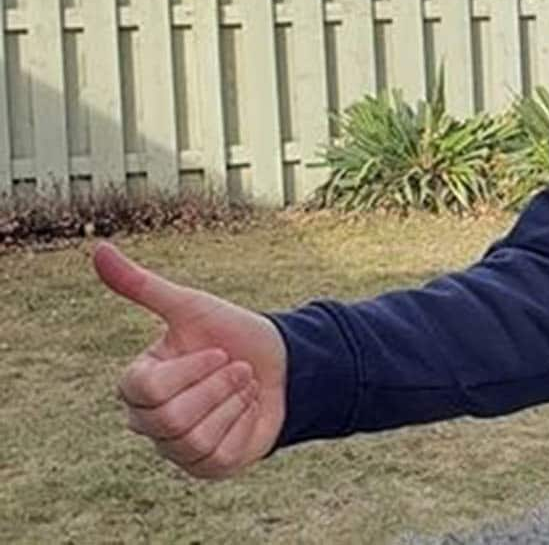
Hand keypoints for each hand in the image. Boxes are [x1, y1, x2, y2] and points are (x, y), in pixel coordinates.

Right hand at [93, 241, 287, 477]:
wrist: (283, 364)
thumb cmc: (231, 334)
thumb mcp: (190, 306)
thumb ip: (142, 285)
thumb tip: (98, 248)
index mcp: (138, 385)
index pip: (144, 389)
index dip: (191, 369)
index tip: (218, 350)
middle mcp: (149, 421)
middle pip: (170, 417)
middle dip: (217, 386)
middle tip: (237, 368)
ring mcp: (175, 448)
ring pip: (192, 438)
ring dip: (232, 404)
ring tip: (244, 386)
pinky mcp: (205, 466)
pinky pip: (215, 456)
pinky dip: (241, 426)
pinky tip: (249, 410)